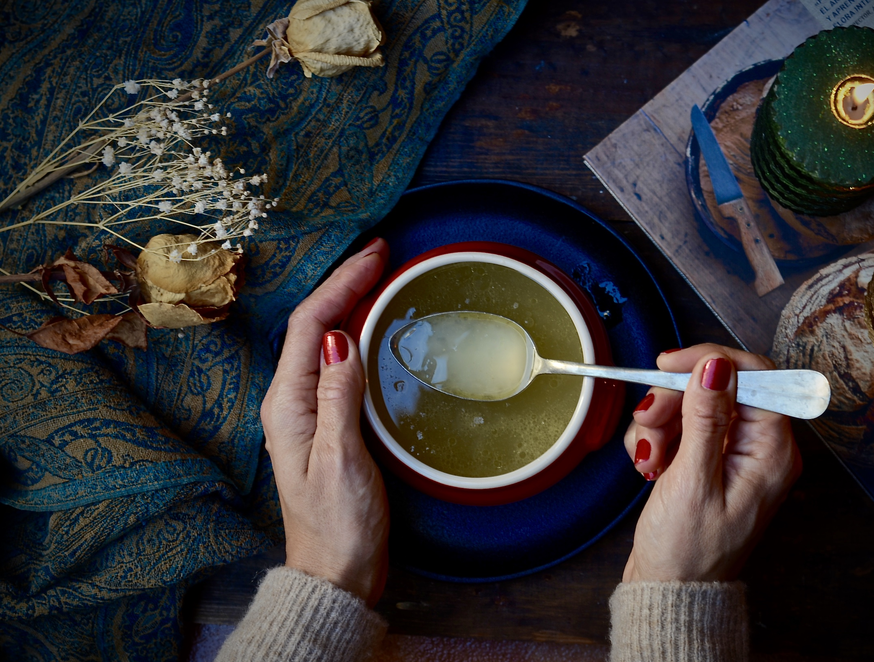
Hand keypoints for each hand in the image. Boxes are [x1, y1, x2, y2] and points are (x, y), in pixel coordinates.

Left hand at [260, 238, 389, 606]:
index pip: (307, 325)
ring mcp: (308, 411)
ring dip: (349, 302)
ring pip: (324, 339)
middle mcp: (291, 401)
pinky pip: (337, 363)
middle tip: (382, 252)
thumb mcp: (340, 460)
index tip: (374, 254)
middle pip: (311, 324)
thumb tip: (338, 337)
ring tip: (379, 274)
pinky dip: (356, 333)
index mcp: (287, 405)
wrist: (335, 572)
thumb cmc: (338, 525)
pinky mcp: (327, 423)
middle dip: (344, 282)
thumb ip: (338, 397)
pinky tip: (374, 326)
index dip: (340, 283)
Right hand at [622, 344, 800, 582]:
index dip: (710, 362)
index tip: (668, 365)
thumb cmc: (687, 551)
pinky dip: (658, 437)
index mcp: (771, 451)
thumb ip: (705, 418)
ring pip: (693, 403)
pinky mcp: (707, 459)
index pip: (755, 376)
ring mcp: (731, 453)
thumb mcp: (692, 481)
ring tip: (647, 458)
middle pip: (717, 387)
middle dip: (675, 398)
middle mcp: (758, 447)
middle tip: (647, 421)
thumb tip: (716, 365)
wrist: (670, 591)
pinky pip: (681, 425)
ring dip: (660, 421)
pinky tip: (650, 465)